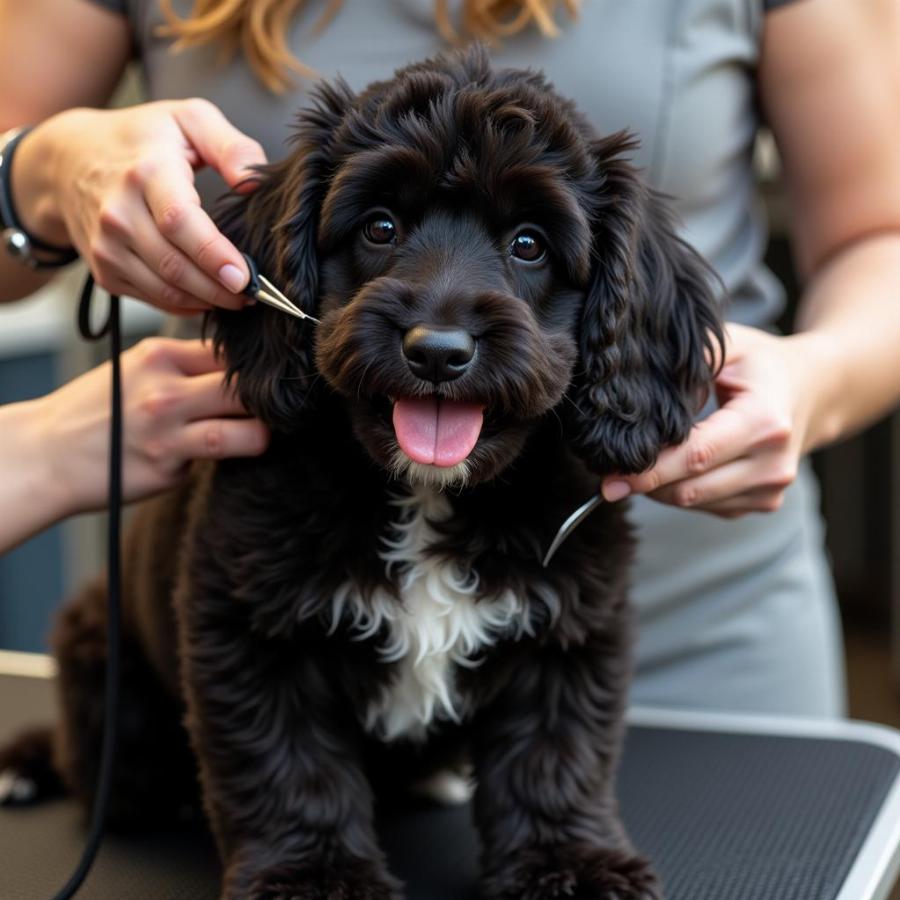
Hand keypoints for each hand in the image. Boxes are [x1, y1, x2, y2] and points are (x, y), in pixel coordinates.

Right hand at [14, 100, 266, 313]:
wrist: (68, 160)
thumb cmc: (143, 139)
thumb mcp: (189, 120)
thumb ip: (231, 147)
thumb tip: (255, 182)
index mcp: (146, 173)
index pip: (179, 222)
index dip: (213, 254)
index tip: (244, 277)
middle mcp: (118, 213)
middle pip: (174, 266)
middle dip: (219, 289)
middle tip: (253, 294)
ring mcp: (106, 245)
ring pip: (164, 290)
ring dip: (206, 300)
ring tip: (236, 298)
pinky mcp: (104, 269)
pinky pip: (152, 298)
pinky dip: (184, 304)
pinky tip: (206, 295)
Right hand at [39, 338, 269, 514]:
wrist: (48, 454)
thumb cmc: (100, 411)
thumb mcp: (137, 368)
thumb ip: (186, 365)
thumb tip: (242, 367)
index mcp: (160, 356)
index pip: (231, 354)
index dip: (256, 367)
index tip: (268, 377)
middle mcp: (167, 390)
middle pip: (247, 388)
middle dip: (269, 399)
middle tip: (276, 407)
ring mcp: (169, 431)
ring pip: (250, 430)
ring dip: (263, 434)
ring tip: (259, 433)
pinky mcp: (170, 466)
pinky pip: (221, 457)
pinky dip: (231, 455)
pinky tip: (226, 452)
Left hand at [601, 324, 831, 516]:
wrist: (813, 390)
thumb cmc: (760, 364)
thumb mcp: (729, 346)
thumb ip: (688, 368)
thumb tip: (645, 403)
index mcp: (764, 421)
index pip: (696, 455)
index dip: (650, 470)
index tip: (610, 477)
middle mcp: (773, 462)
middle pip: (691, 487)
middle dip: (644, 485)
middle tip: (606, 479)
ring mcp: (772, 488)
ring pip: (695, 503)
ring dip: (659, 491)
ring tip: (633, 469)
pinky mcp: (765, 502)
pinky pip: (708, 507)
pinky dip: (680, 493)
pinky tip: (668, 471)